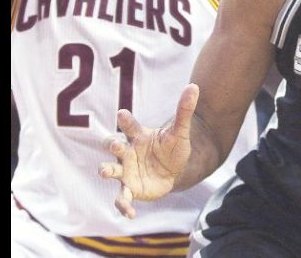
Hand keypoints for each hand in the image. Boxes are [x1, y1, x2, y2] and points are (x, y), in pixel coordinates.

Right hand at [99, 83, 199, 218]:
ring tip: (106, 172)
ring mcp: (126, 171)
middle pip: (114, 146)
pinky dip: (123, 206)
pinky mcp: (130, 189)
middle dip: (112, 144)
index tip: (122, 113)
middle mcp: (128, 152)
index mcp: (138, 136)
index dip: (125, 120)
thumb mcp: (181, 131)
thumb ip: (185, 110)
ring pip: (111, 170)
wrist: (175, 170)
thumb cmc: (173, 148)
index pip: (129, 125)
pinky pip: (122, 198)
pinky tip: (130, 213)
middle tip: (115, 144)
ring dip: (107, 171)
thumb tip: (194, 86)